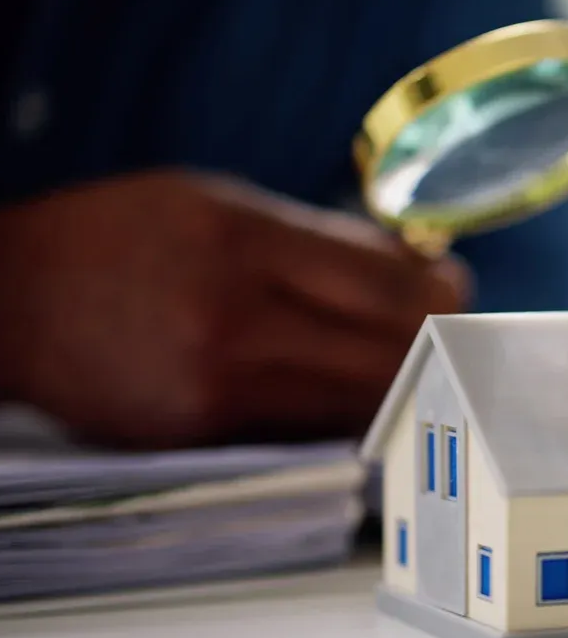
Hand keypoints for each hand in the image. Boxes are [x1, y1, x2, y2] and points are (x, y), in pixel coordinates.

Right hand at [0, 168, 469, 448]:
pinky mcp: (206, 433)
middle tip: (446, 327)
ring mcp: (220, 385)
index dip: (439, 289)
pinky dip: (343, 409)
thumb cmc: (121, 237)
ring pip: (358, 399)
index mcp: (241, 241)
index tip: (454, 286)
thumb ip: (318, 238)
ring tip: (405, 356)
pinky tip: (348, 386)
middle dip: (434, 338)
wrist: (14, 301)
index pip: (383, 280)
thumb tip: (414, 265)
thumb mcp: (217, 204)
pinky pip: (309, 428)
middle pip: (386, 348)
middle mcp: (234, 318)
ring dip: (399, 380)